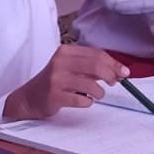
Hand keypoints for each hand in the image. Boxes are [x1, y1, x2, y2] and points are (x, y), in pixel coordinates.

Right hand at [3, 45, 129, 120]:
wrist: (29, 98)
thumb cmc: (55, 81)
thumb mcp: (70, 67)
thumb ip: (91, 66)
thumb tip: (119, 71)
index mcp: (65, 51)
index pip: (96, 53)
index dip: (113, 63)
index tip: (124, 72)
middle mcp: (60, 63)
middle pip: (95, 65)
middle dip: (110, 75)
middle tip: (114, 82)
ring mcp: (56, 80)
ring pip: (91, 84)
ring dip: (99, 92)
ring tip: (96, 94)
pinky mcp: (55, 96)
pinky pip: (82, 100)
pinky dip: (88, 102)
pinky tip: (84, 100)